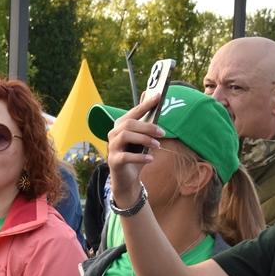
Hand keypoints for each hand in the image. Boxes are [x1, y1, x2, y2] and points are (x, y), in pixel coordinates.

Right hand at [104, 91, 162, 205]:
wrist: (126, 179)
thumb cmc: (135, 156)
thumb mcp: (143, 141)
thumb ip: (147, 127)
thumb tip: (156, 108)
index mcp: (121, 126)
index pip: (133, 112)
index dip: (145, 104)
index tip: (158, 96)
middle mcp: (113, 134)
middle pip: (129, 124)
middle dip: (147, 126)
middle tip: (162, 132)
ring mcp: (112, 147)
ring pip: (125, 136)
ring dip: (144, 139)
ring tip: (157, 145)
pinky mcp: (113, 161)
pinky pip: (126, 156)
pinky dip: (139, 157)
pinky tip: (150, 158)